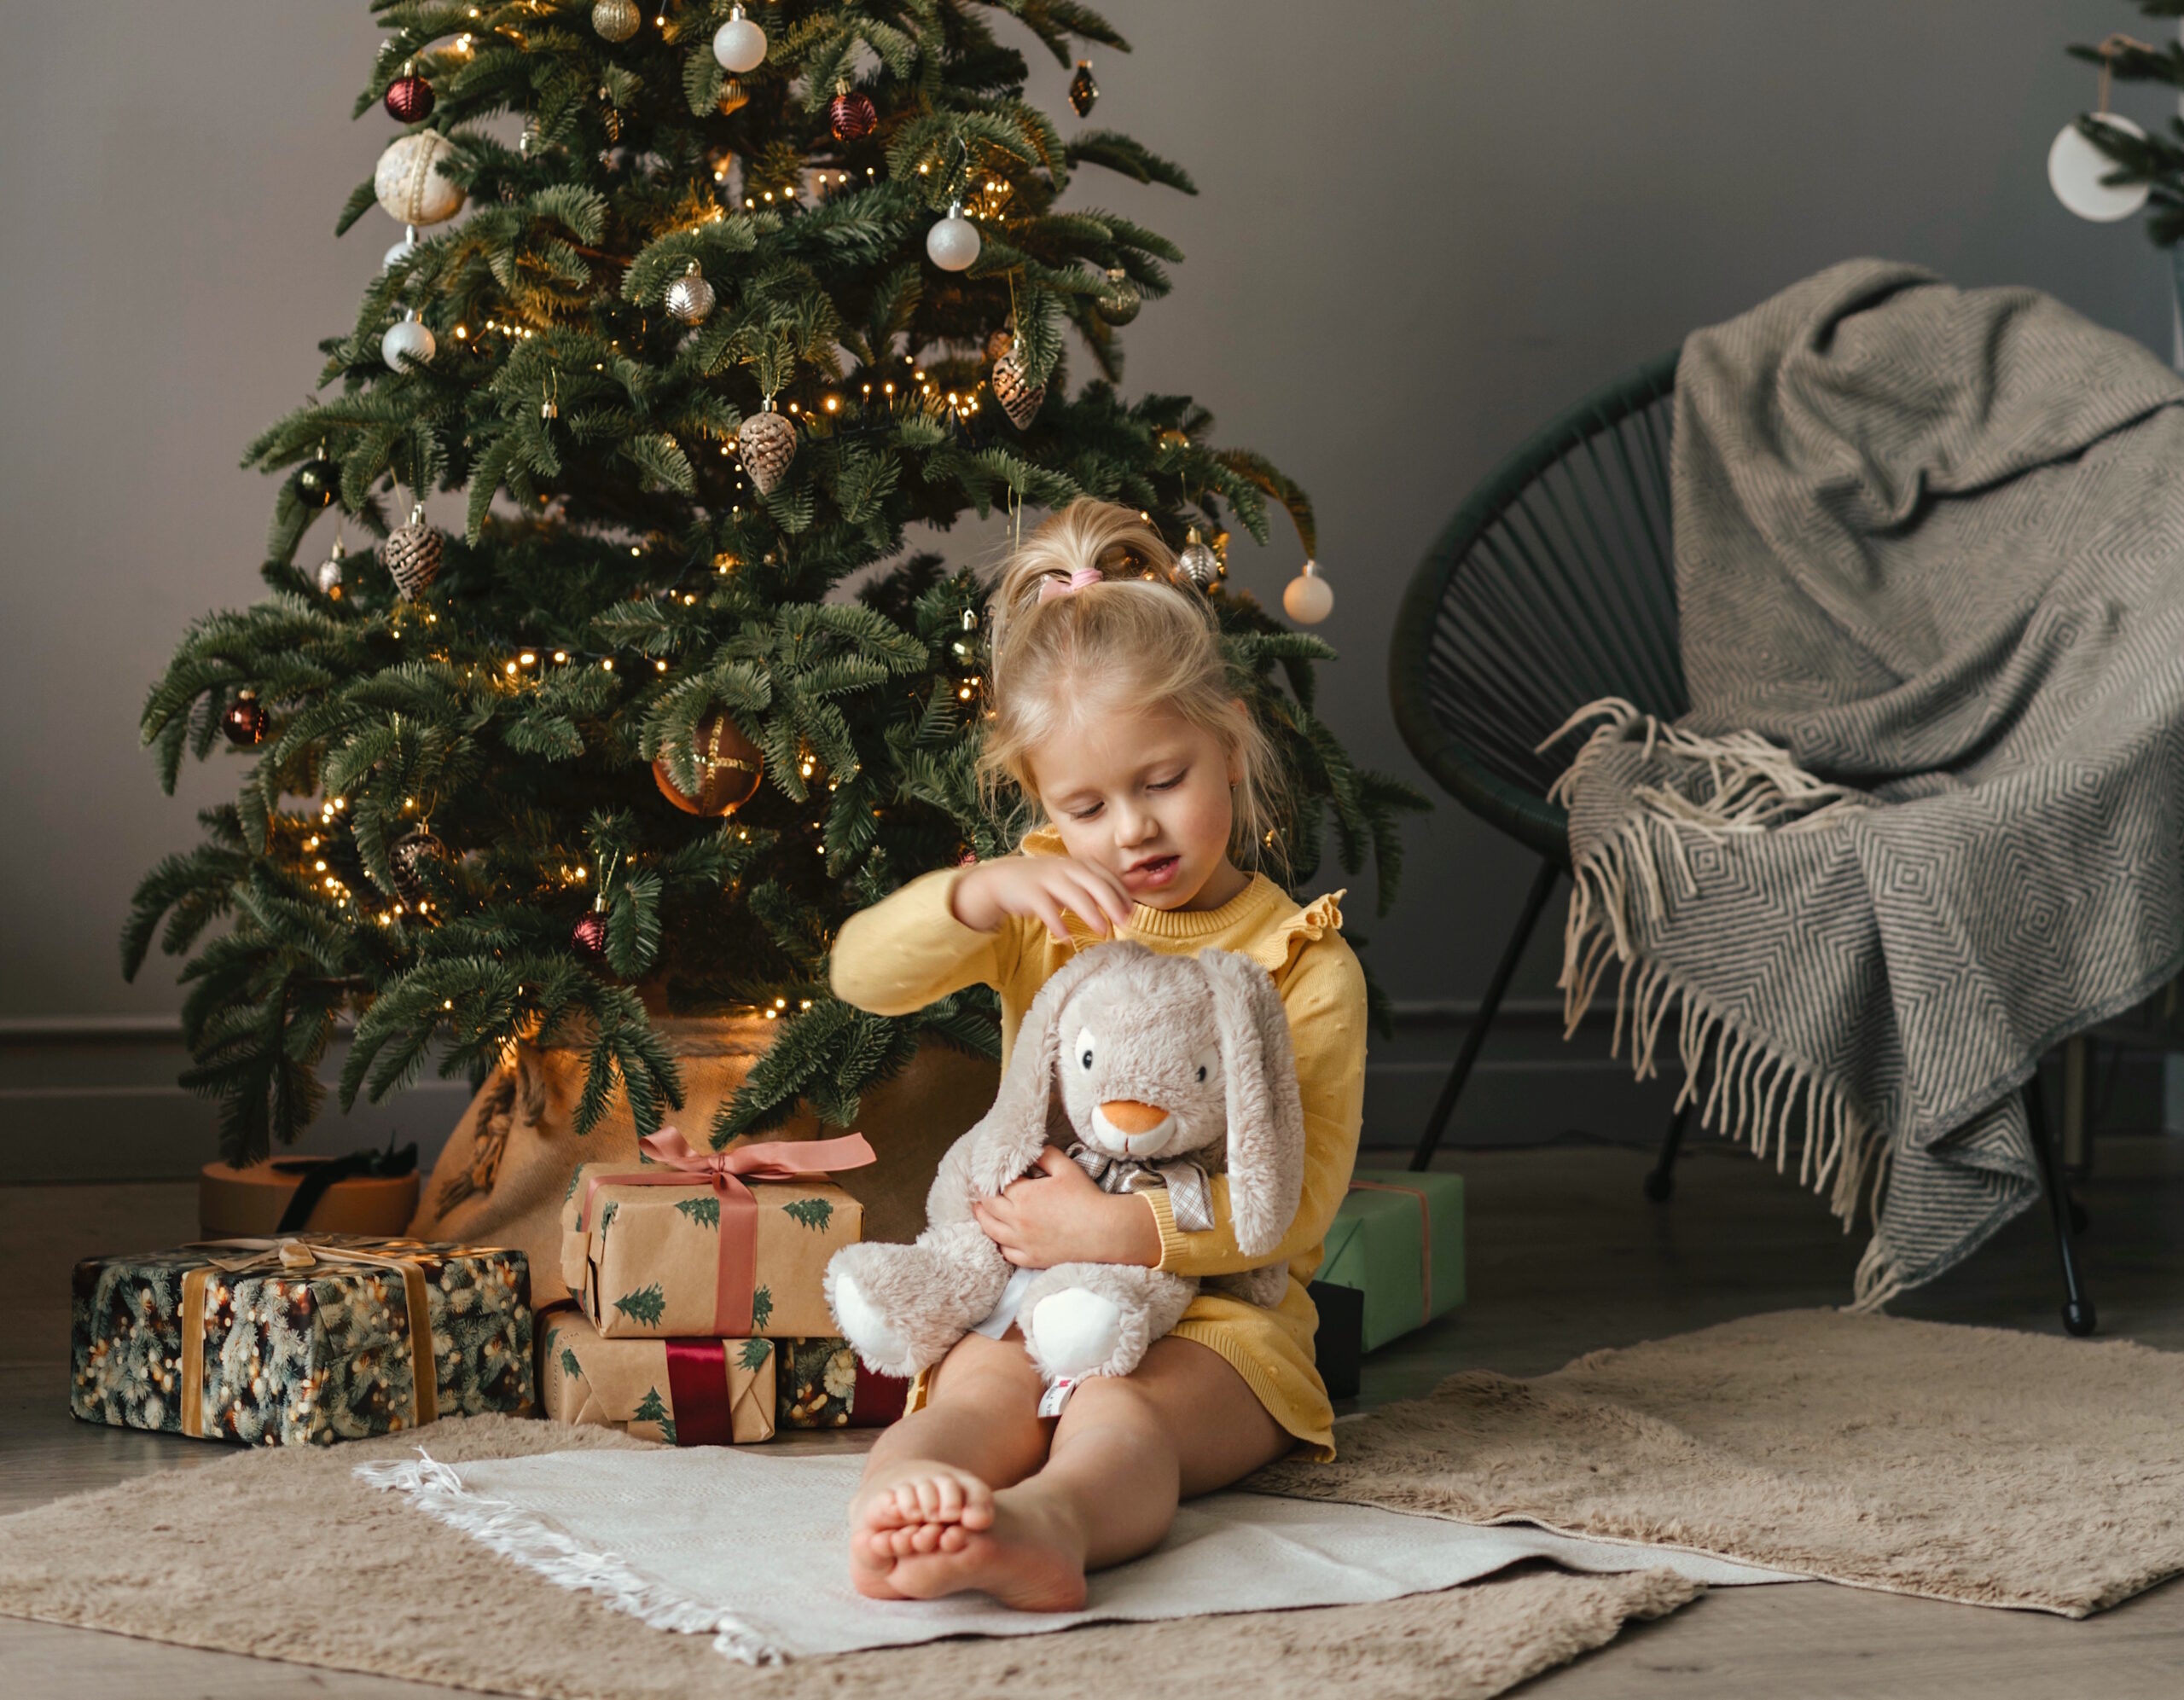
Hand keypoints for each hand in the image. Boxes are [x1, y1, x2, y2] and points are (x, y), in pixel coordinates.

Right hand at [949, 854, 1133, 942]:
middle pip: (1094, 882)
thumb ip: (1099, 887)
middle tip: (1126, 923)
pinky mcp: (1029, 892)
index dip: (1122, 894)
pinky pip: (1045, 907)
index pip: (1107, 876)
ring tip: (1103, 932)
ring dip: (1090, 913)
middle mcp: (1065, 868)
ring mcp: (1046, 878)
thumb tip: (1134, 893)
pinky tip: (1066, 937)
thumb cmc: (1045, 884)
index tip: (1132, 913)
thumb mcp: (1073, 881)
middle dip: (1112, 902)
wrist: (1003, 879)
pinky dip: (1056, 922)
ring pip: (1073, 894)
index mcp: (1078, 864)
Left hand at [971, 1147, 1162, 1267]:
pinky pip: (1007, 1253)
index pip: (998, 1185)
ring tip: (979, 1211)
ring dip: (983, 1219)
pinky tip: (1000, 1239)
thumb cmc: (1086, 1198)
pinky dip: (1000, 1244)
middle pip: (988, 1207)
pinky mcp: (1032, 1258)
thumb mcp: (1066, 1168)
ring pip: (992, 1231)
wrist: (1103, 1231)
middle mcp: (1017, 1220)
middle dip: (981, 1197)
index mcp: (1023, 1196)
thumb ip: (1045, 1155)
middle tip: (978, 1191)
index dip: (992, 1178)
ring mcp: (1023, 1242)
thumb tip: (1031, 1150)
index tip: (990, 1174)